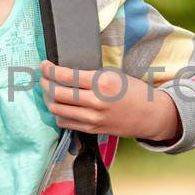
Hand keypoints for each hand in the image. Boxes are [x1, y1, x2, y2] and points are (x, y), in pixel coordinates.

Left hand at [38, 60, 180, 142]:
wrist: (150, 115)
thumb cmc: (132, 91)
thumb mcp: (113, 75)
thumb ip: (89, 75)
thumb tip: (63, 73)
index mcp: (102, 83)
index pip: (66, 76)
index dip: (49, 70)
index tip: (43, 65)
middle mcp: (96, 102)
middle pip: (57, 93)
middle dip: (45, 83)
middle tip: (43, 77)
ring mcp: (93, 118)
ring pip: (57, 109)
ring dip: (48, 99)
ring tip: (49, 91)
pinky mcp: (92, 129)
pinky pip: (65, 122)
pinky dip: (58, 113)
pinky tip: (61, 105)